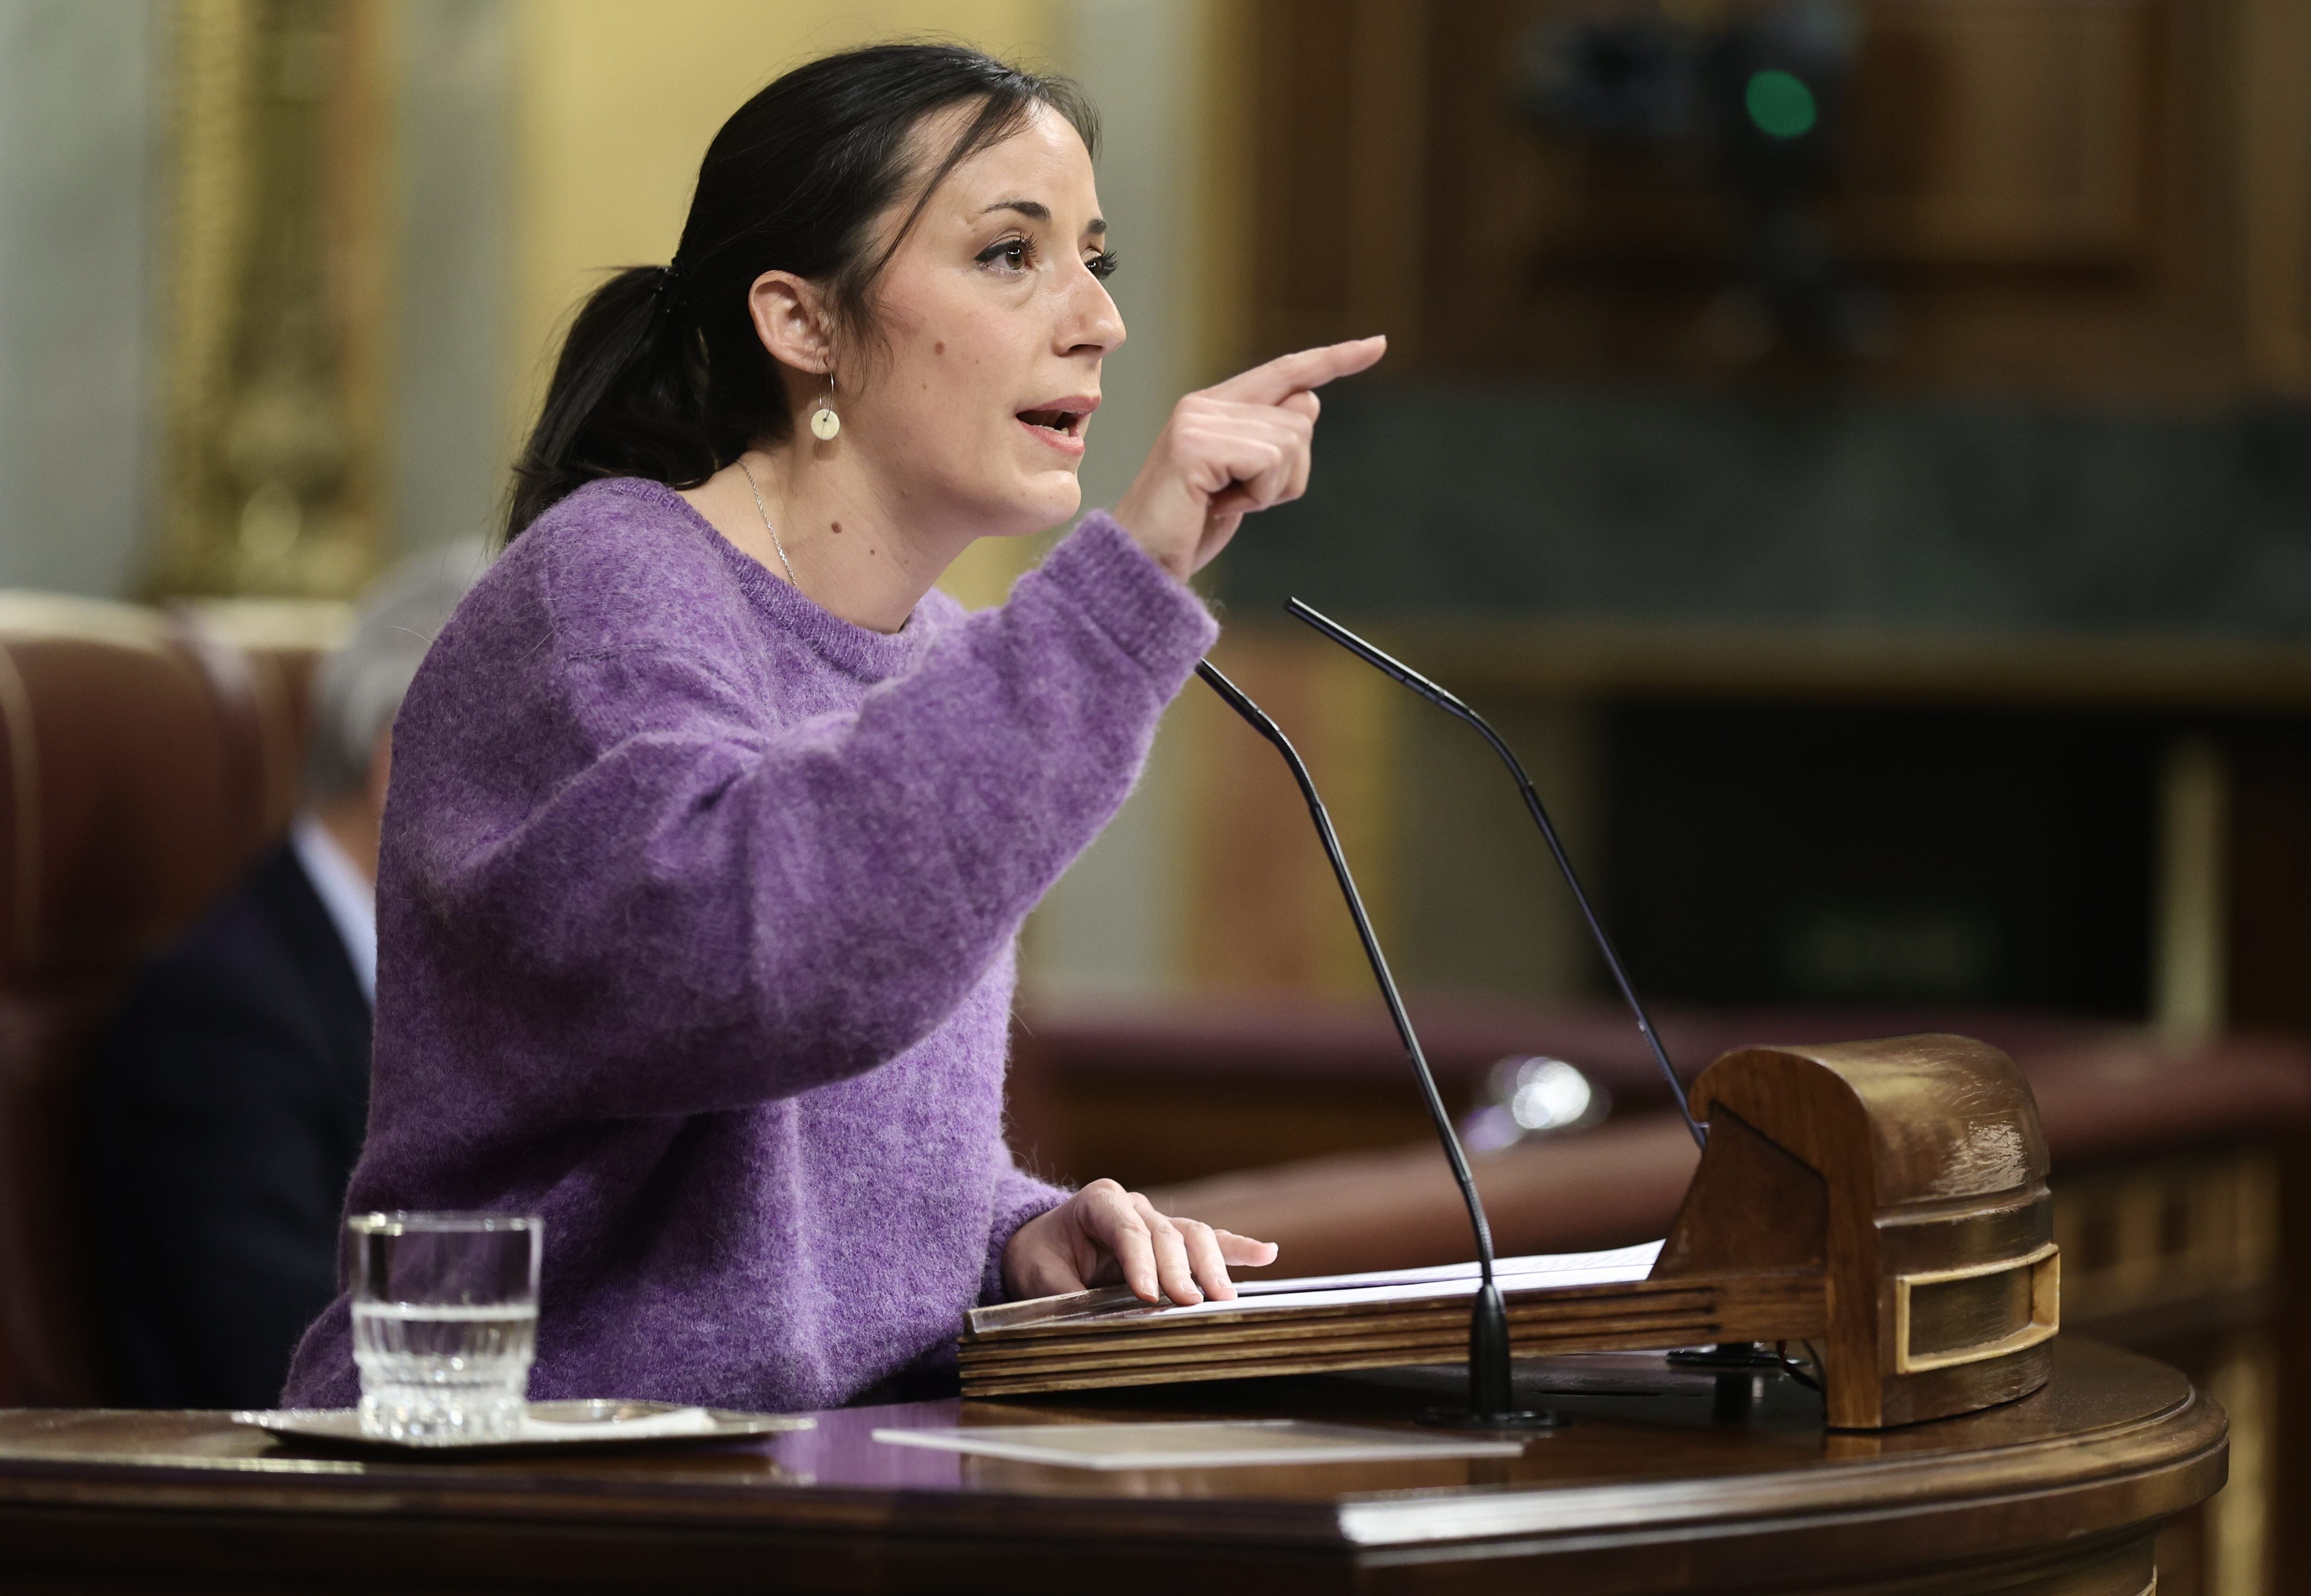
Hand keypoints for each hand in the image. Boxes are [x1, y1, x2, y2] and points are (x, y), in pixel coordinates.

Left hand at [1001, 1178, 1278, 1304]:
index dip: (1140, 1263)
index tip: (1147, 1296)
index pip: (1128, 1231)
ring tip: (1226, 1296)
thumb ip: (1066, 1295)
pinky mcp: (1174, 1240)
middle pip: (1167, 1233)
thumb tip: (1090, 1326)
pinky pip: (1211, 1240)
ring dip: (1212, 1265)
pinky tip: (1267, 1254)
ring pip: (1194, 1235)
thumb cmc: (1040, 1256)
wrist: (1042, 1243)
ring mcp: (1158, 1220)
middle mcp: (1135, 1206)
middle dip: (1180, 1270)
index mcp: (1100, 1204)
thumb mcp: (1039, 1275)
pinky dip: (1237, 1248)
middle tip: (1190, 1303)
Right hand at [1111, 336, 1386, 581]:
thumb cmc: (1190, 527)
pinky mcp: (1194, 446)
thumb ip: (1271, 441)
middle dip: (1288, 470)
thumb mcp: (1244, 482)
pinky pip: (1268, 462)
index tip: (1377, 346)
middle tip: (1238, 497)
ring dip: (1269, 488)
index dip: (1332, 359)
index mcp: (1215, 406)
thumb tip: (1309, 402)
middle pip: (1299, 417)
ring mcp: (1197, 422)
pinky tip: (1218, 506)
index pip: (1286, 371)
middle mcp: (1204, 404)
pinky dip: (1257, 495)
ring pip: (1288, 441)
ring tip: (1223, 502)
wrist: (1141, 564)